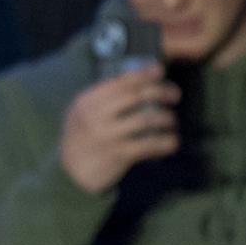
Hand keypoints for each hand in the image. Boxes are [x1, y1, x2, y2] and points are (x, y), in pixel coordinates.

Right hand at [58, 64, 181, 193]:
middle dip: (160, 92)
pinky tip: (172, 142)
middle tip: (174, 95)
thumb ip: (103, 98)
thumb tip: (137, 79)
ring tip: (171, 121)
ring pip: (146, 119)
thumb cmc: (80, 138)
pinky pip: (150, 144)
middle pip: (135, 96)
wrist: (70, 173)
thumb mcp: (81, 113)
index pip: (119, 82)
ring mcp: (107, 136)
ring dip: (166, 118)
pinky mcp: (119, 155)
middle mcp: (95, 116)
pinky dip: (166, 142)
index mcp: (87, 101)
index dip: (143, 74)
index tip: (160, 70)